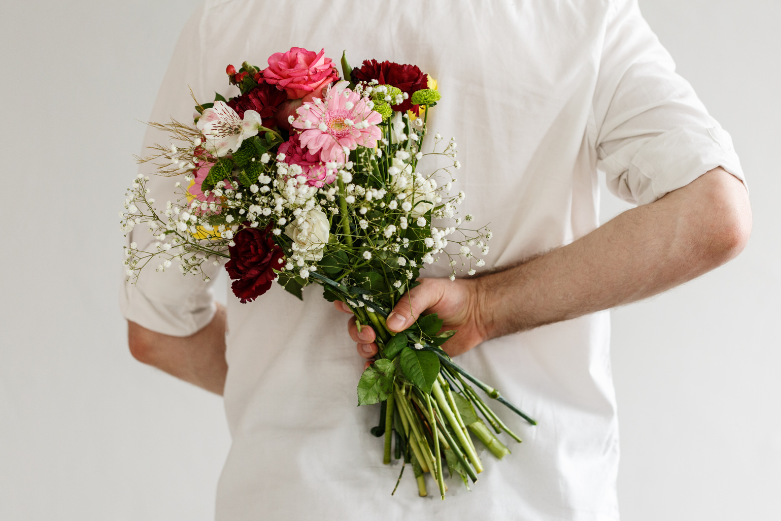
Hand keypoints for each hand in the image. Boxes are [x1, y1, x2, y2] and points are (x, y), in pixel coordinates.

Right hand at [334, 277, 488, 368]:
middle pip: (362, 326)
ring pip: (371, 347)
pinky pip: (388, 365)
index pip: (365, 300)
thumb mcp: (431, 291)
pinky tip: (374, 370)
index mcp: (392, 299)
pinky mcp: (409, 357)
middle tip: (370, 336)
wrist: (478, 315)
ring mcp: (398, 339)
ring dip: (365, 350)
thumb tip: (390, 324)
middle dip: (359, 332)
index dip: (351, 303)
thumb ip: (410, 305)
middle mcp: (391, 319)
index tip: (344, 306)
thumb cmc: (454, 296)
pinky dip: (377, 369)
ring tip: (373, 351)